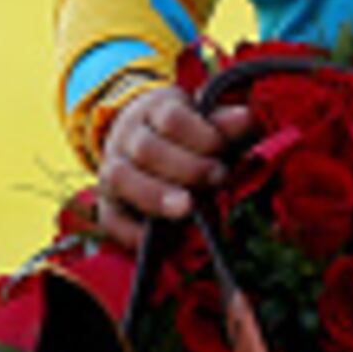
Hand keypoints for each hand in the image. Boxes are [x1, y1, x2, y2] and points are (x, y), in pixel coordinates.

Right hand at [93, 83, 231, 246]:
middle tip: (218, 179)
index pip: (172, 119)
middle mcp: (125, 138)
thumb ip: (223, 124)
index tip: (223, 150)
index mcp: (152, 111)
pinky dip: (128, 231)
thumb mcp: (201, 121)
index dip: (200, 135)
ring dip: (156, 196)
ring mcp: (111, 170)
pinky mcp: (106, 204)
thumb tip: (246, 119)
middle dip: (186, 167)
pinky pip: (109, 218)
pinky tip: (152, 240)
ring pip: (122, 179)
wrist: (139, 139)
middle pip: (147, 149)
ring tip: (187, 208)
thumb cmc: (183, 135)